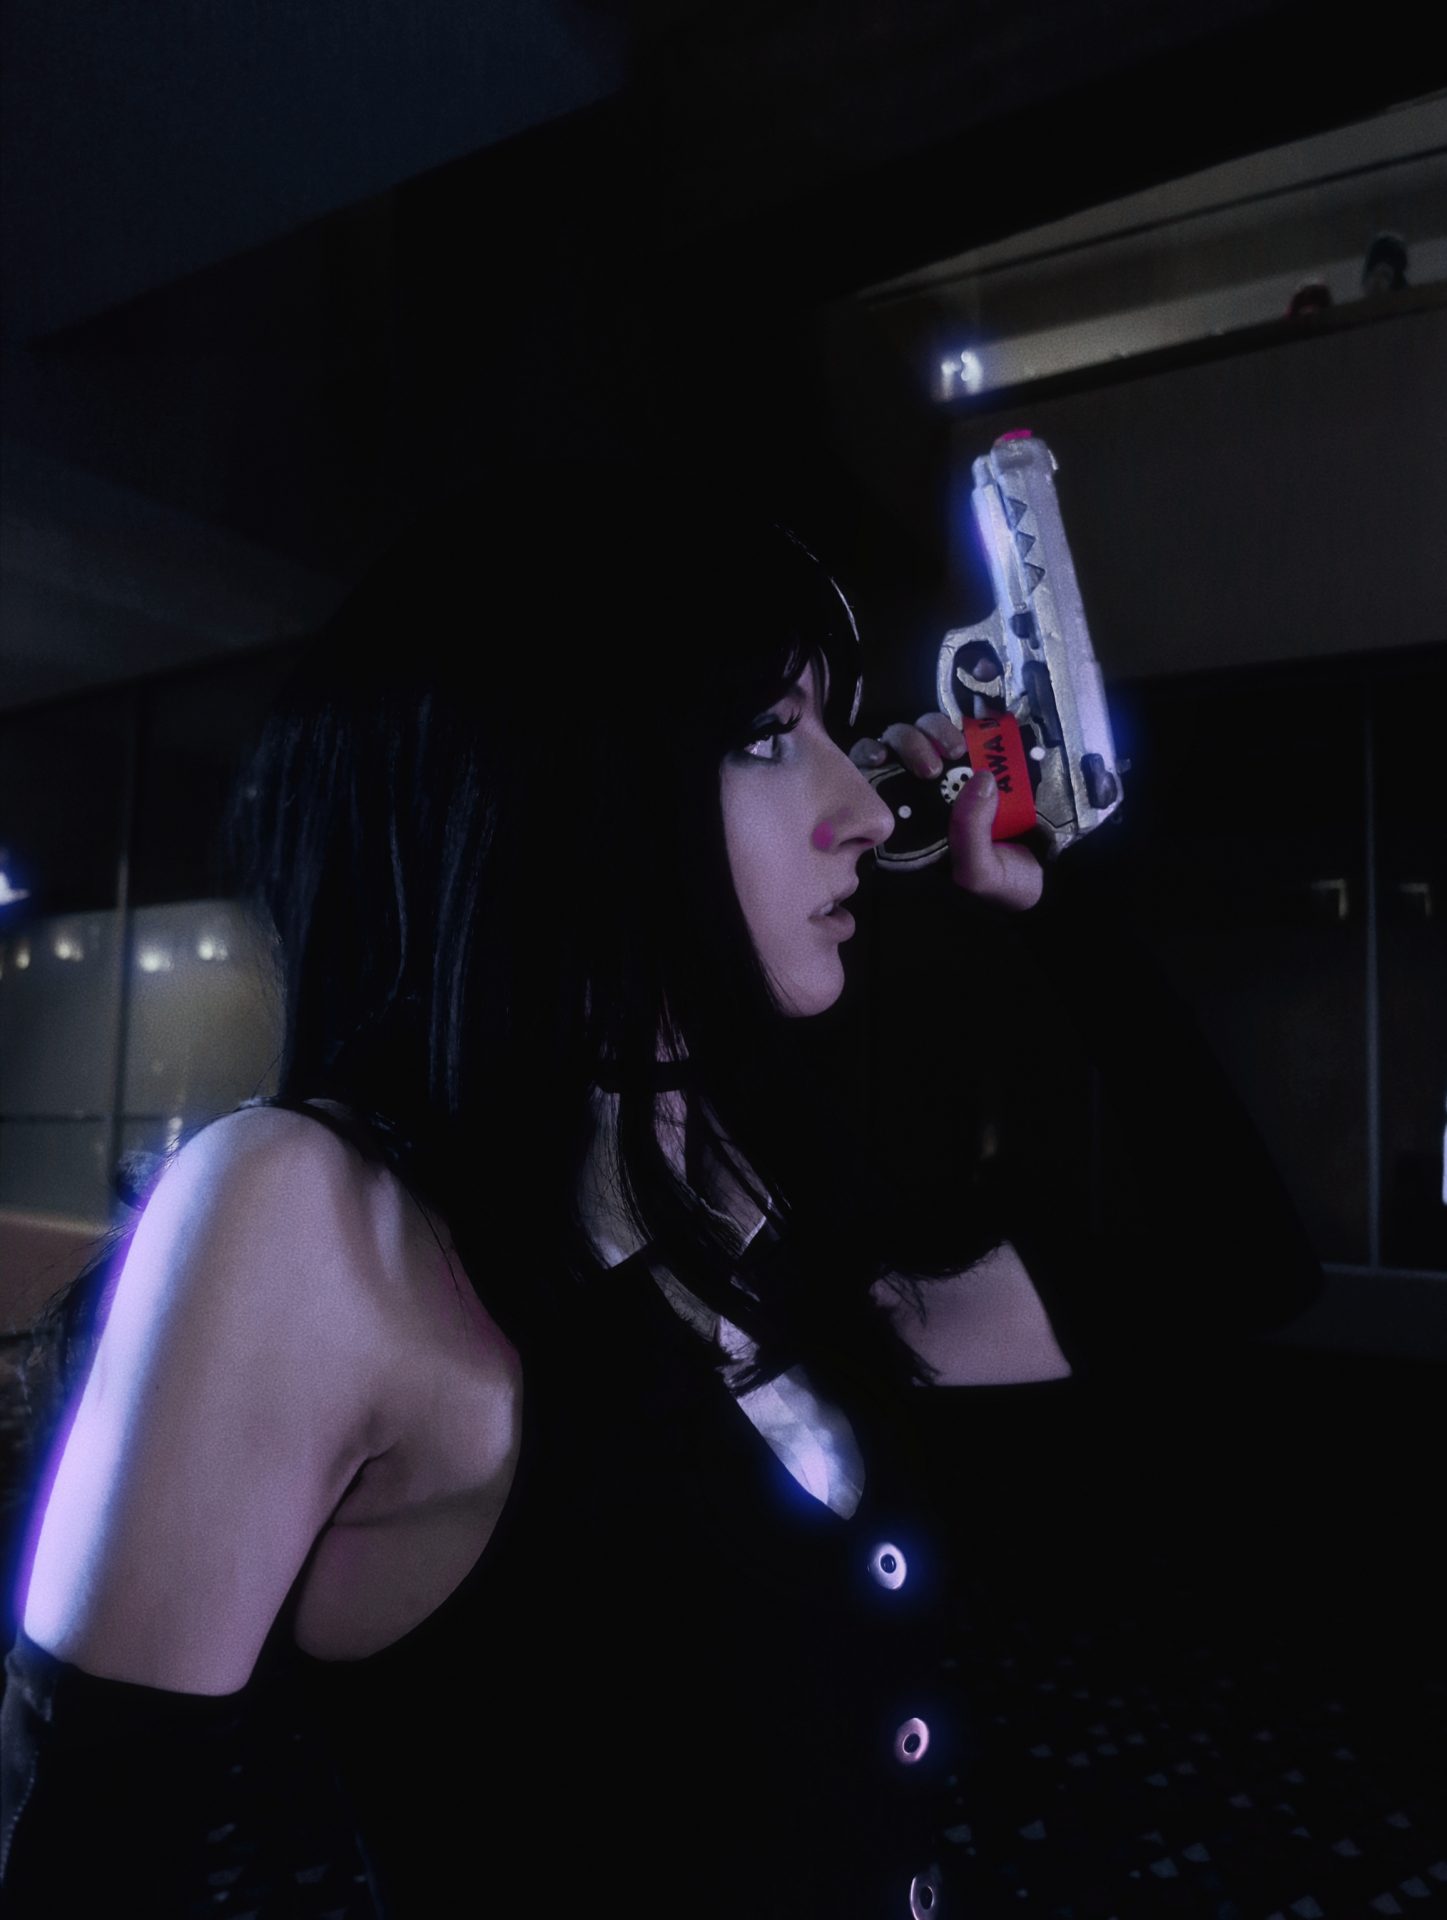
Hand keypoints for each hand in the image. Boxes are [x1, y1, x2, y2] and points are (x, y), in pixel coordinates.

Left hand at [850, 712, 1044, 913]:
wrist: (1051, 878)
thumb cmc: (1004, 885)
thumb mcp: (979, 872)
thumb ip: (970, 833)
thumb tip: (980, 778)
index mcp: (909, 823)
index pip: (871, 781)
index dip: (866, 761)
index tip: (880, 759)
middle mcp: (924, 793)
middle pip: (896, 749)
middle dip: (907, 745)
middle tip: (930, 768)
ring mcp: (954, 772)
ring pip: (927, 731)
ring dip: (934, 731)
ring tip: (956, 750)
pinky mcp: (984, 758)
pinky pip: (968, 728)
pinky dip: (970, 723)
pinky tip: (974, 734)